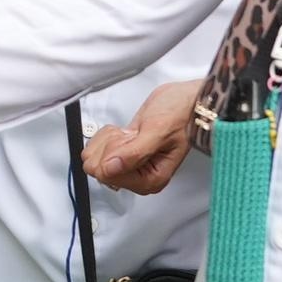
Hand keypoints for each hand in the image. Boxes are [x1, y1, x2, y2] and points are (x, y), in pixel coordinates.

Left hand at [81, 81, 202, 193]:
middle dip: (111, 145)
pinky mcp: (123, 155)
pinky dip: (108, 135)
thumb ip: (133, 153)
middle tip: (133, 135)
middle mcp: (139, 178)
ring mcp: (130, 167)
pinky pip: (98, 149)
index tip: (131, 139)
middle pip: (98, 168)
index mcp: (150, 180)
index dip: (114, 151)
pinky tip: (127, 132)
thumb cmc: (182, 115)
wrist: (187, 100)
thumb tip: (110, 168)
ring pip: (95, 158)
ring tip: (132, 133)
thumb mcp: (158, 131)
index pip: (107, 175)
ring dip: (110, 139)